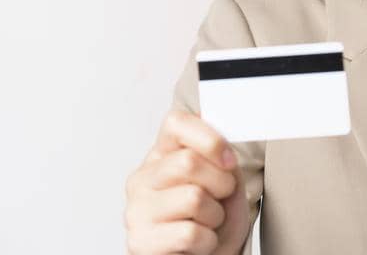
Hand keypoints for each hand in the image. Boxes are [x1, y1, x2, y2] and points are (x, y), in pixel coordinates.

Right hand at [124, 110, 250, 254]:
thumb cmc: (213, 220)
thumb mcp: (224, 181)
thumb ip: (220, 157)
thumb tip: (221, 141)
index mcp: (160, 156)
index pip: (176, 123)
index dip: (210, 138)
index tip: (228, 161)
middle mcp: (142, 179)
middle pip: (188, 162)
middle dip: (221, 183)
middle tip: (220, 199)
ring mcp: (137, 210)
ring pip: (193, 198)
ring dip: (215, 216)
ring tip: (207, 223)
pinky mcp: (140, 241)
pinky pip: (191, 233)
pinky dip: (207, 241)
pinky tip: (199, 243)